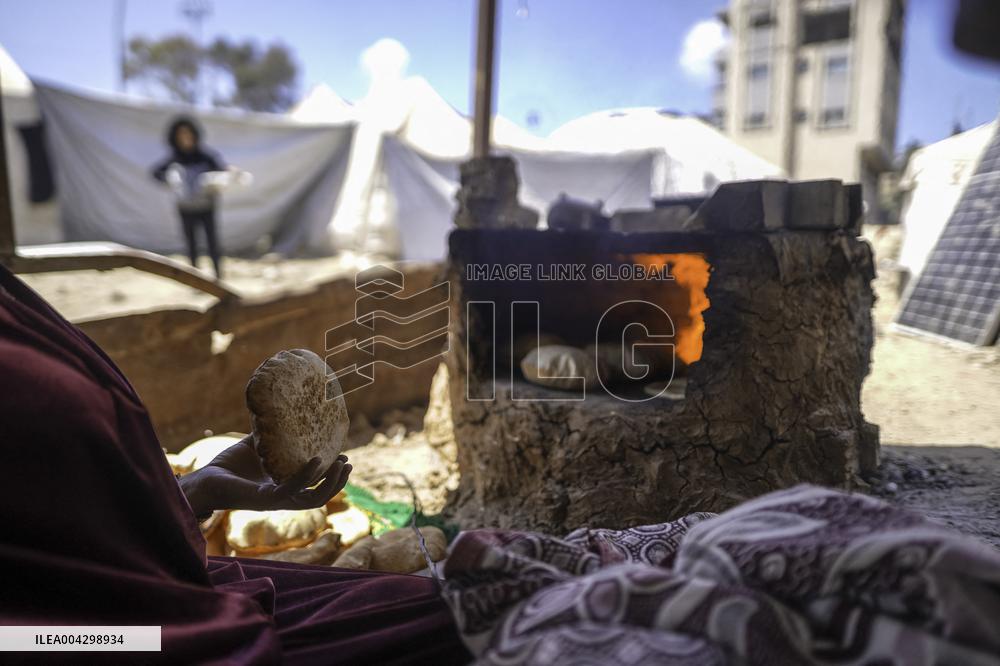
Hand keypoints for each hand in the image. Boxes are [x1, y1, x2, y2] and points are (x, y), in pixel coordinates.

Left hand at [179, 436, 350, 516]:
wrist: (206, 479)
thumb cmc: (231, 466)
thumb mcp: (260, 446)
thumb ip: (274, 434)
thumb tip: (285, 408)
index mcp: (286, 488)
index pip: (317, 487)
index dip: (334, 476)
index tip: (345, 457)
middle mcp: (284, 497)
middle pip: (320, 497)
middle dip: (338, 482)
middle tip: (349, 463)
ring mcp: (276, 501)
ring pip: (313, 499)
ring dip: (330, 483)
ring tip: (342, 463)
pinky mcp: (264, 499)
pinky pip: (291, 489)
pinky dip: (305, 476)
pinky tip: (316, 460)